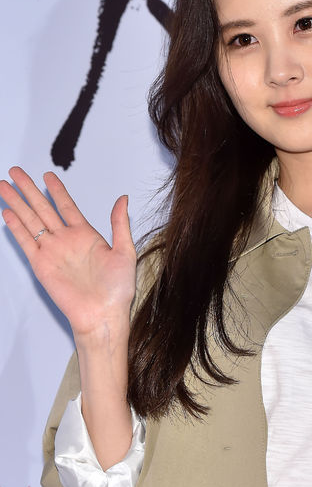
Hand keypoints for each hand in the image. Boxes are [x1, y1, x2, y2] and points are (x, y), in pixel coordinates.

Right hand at [0, 167, 136, 337]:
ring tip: (4, 186)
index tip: (47, 175)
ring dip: (17, 203)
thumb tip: (123, 199)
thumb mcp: (125, 251)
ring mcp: (52, 251)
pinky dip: (16, 228)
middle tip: (15, 171)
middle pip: (42, 208)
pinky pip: (26, 242)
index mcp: (86, 236)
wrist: (103, 314)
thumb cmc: (117, 290)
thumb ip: (120, 224)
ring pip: (31, 220)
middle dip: (28, 189)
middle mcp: (66, 241)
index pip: (67, 206)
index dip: (56, 190)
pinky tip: (7, 213)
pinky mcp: (41, 265)